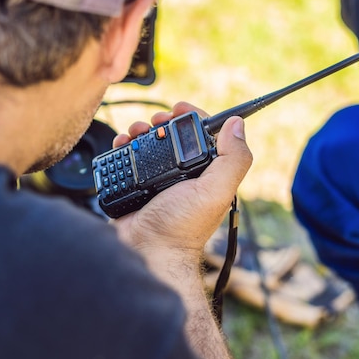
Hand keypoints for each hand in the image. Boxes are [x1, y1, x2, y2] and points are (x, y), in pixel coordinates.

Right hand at [111, 101, 251, 258]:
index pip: (203, 135)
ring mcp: (158, 180)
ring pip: (149, 144)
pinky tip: (121, 144)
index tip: (179, 108)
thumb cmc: (182, 227)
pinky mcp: (135, 185)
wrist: (148, 250)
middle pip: (172, 135)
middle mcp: (183, 175)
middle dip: (161, 122)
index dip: (192, 117)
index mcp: (205, 173)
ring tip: (134, 131)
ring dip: (140, 131)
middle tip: (154, 120)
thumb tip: (237, 125)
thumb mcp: (216, 191)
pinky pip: (129, 158)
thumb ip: (232, 159)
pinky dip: (124, 147)